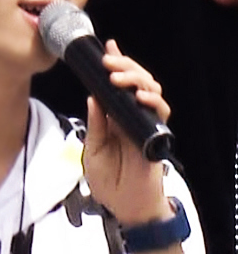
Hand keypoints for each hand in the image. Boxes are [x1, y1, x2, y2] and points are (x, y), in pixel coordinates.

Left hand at [82, 39, 170, 224]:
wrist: (125, 206)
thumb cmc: (109, 181)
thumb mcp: (93, 150)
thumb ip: (96, 124)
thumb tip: (93, 97)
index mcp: (113, 117)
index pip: (115, 86)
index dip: (115, 65)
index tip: (106, 47)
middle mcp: (130, 116)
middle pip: (134, 81)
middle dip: (123, 66)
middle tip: (108, 61)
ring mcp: (145, 123)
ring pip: (150, 90)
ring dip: (135, 79)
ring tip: (117, 76)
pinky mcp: (156, 134)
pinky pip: (160, 112)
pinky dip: (152, 100)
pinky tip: (140, 95)